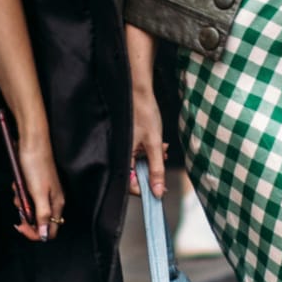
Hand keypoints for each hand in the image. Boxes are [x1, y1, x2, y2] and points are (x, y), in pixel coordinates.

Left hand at [13, 129, 68, 241]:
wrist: (32, 143)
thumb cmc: (36, 165)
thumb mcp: (39, 193)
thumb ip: (43, 215)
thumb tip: (44, 235)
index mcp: (56, 204)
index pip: (49, 231)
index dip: (35, 233)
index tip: (22, 226)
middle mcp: (52, 200)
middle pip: (38, 221)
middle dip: (25, 215)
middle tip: (19, 203)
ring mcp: (44, 193)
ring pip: (31, 209)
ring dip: (21, 202)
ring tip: (19, 189)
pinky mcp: (36, 185)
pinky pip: (26, 197)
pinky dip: (20, 193)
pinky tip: (18, 183)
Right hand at [124, 23, 165, 196]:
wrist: (138, 90)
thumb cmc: (143, 112)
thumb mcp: (154, 143)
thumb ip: (156, 169)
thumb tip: (158, 191)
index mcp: (121, 156)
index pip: (129, 183)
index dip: (145, 189)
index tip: (159, 191)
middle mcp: (119, 153)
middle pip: (134, 174)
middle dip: (151, 171)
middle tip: (162, 163)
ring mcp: (123, 147)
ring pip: (138, 163)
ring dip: (152, 160)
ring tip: (163, 149)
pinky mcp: (127, 140)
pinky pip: (138, 153)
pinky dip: (149, 151)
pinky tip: (159, 145)